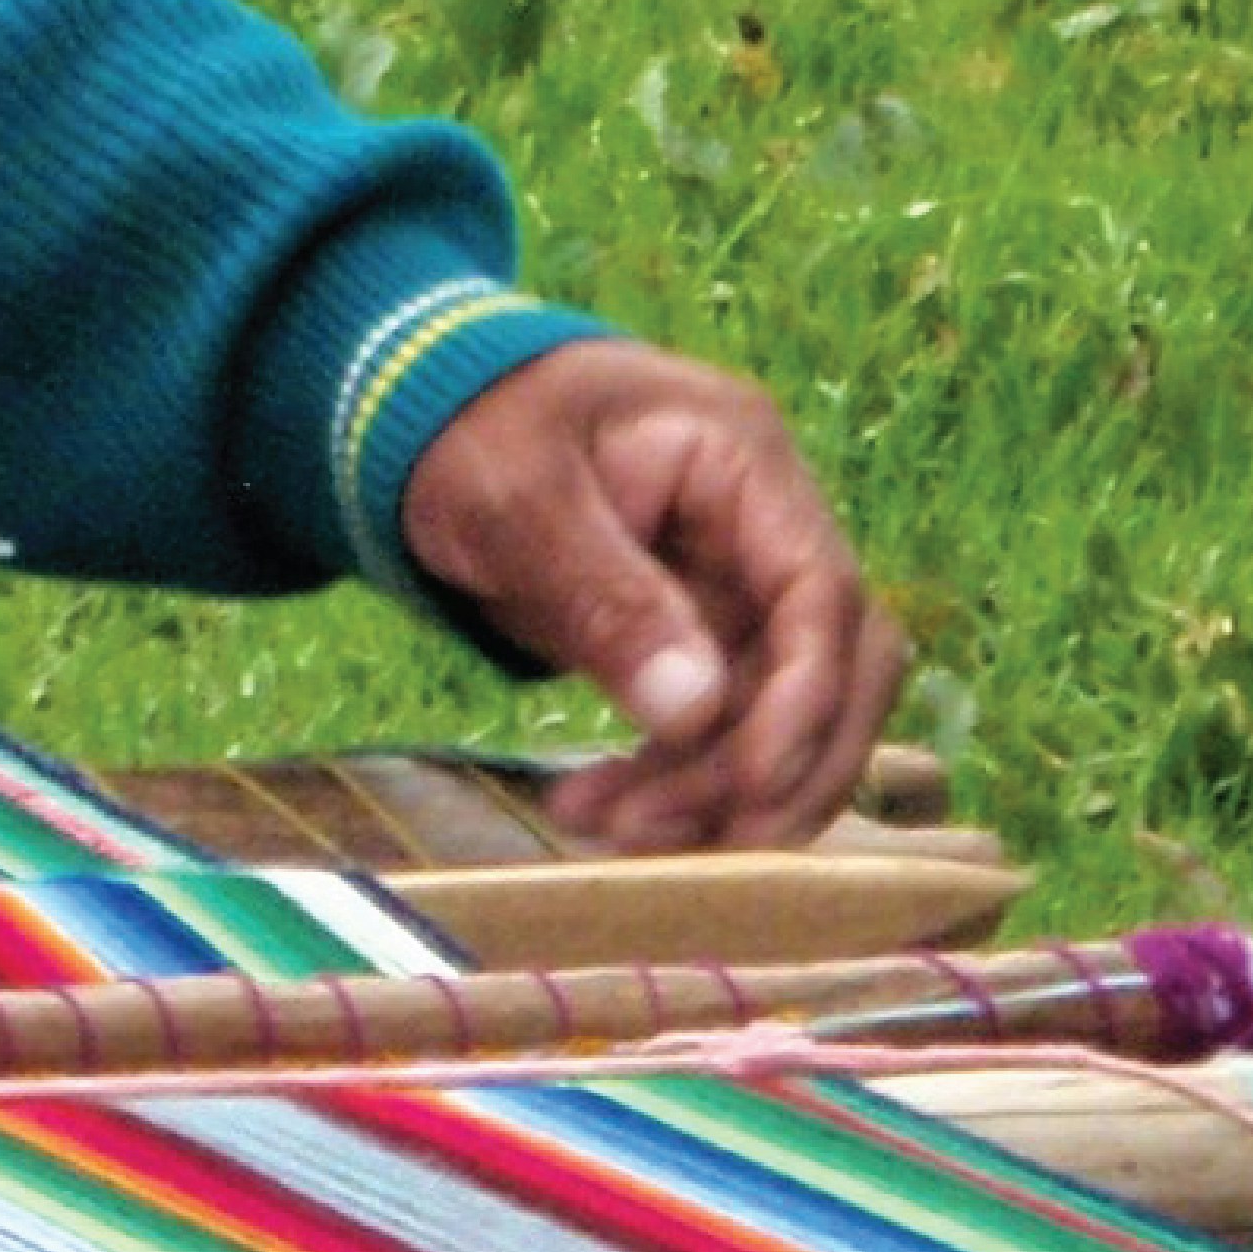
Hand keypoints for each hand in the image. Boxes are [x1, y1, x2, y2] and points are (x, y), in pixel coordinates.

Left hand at [391, 335, 886, 854]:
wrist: (415, 414)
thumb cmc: (465, 424)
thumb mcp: (516, 496)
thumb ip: (604, 596)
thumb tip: (695, 711)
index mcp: (743, 461)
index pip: (823, 594)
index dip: (804, 702)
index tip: (749, 789)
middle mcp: (762, 526)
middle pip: (837, 666)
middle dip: (779, 767)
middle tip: (680, 837)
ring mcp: (735, 583)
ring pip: (776, 713)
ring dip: (713, 790)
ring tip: (609, 831)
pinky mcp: (695, 636)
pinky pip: (714, 726)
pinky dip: (670, 779)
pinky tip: (594, 811)